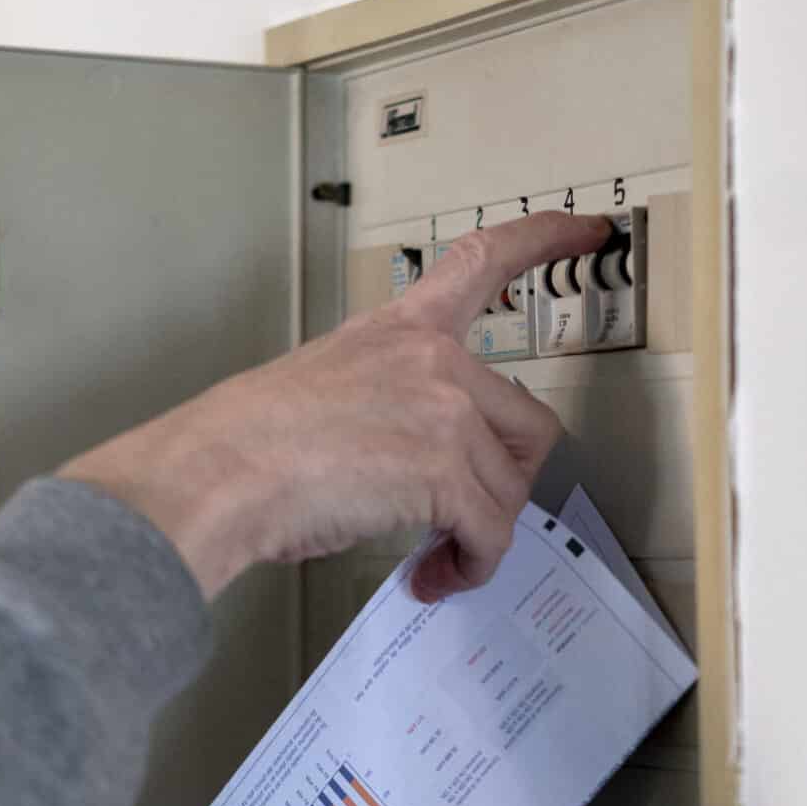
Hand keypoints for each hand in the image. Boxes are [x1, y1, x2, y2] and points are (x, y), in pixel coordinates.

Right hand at [60, 211, 611, 601]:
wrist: (217, 473)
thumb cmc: (245, 443)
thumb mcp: (324, 386)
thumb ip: (388, 404)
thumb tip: (410, 467)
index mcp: (399, 329)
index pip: (483, 262)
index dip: (544, 239)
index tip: (589, 228)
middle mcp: (433, 359)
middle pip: (527, 424)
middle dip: (504, 482)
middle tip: (465, 519)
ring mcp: (444, 410)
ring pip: (508, 489)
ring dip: (479, 535)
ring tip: (436, 559)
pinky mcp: (445, 469)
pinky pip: (490, 532)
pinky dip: (471, 566)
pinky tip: (436, 578)